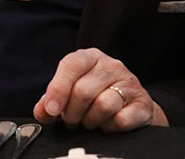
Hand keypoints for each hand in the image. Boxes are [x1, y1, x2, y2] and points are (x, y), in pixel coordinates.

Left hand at [33, 48, 166, 131]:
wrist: (133, 106)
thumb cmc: (96, 96)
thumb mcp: (71, 93)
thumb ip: (51, 100)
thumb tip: (42, 110)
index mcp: (91, 57)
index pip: (72, 64)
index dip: (58, 88)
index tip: (52, 110)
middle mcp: (112, 65)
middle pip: (84, 90)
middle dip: (72, 113)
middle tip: (72, 121)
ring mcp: (130, 83)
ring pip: (103, 106)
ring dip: (91, 121)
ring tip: (90, 121)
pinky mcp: (142, 103)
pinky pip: (120, 120)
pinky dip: (109, 127)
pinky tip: (108, 124)